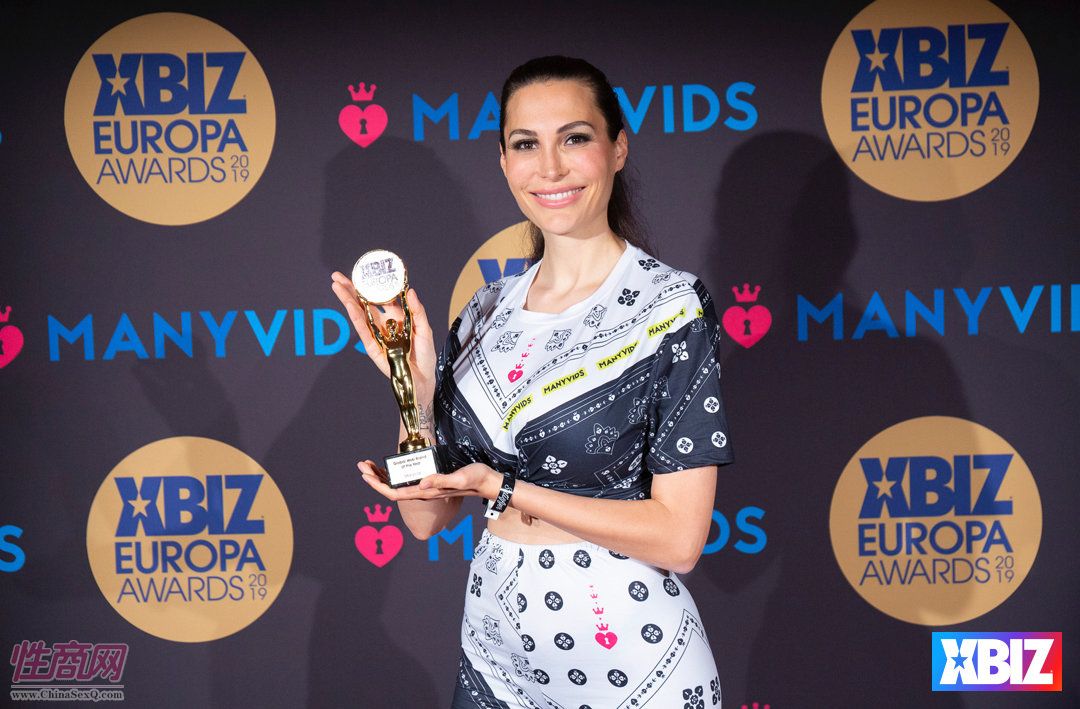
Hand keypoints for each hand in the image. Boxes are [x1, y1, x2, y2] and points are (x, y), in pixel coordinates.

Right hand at [331, 272, 436, 394]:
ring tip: (337, 286)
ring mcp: (376, 335)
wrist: (422, 378)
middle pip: (363, 304)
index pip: (379, 298)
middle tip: (336, 276)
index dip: (370, 286)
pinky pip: (363, 330)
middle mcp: (383, 324)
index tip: (363, 273)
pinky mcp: (372, 347)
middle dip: (350, 290)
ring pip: (359, 314)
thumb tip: (410, 291)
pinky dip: (355, 317)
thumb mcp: (424, 329)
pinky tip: (349, 305)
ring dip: (347, 300)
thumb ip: (417, 310)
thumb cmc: (424, 355)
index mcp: (396, 317)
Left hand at [358, 460, 499, 500]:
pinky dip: (393, 474)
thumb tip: (421, 482)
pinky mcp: (429, 482)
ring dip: (381, 476)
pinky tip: (388, 467)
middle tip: (361, 464)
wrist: (487, 482)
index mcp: (426, 492)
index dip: (378, 485)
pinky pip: (406, 481)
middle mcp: (423, 492)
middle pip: (391, 490)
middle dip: (374, 478)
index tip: (365, 474)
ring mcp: (425, 488)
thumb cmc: (476, 478)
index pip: (395, 493)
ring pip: (396, 486)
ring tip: (369, 464)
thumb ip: (441, 481)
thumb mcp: (460, 477)